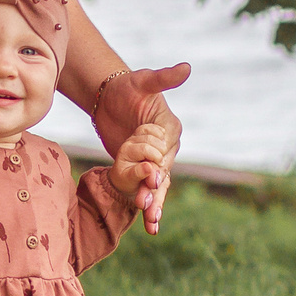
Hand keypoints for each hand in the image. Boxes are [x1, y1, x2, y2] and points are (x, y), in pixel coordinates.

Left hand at [89, 63, 186, 233]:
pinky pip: (146, 190)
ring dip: (154, 205)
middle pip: (163, 173)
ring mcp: (155, 160)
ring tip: (151, 224)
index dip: (159, 165)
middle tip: (146, 207)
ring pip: (157, 187)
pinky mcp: (141, 170)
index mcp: (170, 129)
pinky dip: (148, 207)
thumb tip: (187, 68)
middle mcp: (167, 147)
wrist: (108, 96)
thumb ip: (163, 78)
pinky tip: (150, 228)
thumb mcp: (143, 80)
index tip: (152, 178)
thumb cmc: (127, 86)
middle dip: (155, 190)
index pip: (166, 151)